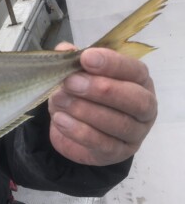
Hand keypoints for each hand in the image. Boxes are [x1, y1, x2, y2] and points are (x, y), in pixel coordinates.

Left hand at [48, 44, 156, 165]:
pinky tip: (60, 120)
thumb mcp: (76, 74)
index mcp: (138, 81)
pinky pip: (102, 144)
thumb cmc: (82, 95)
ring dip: (86, 111)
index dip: (112, 63)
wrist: (72, 130)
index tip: (86, 58)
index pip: (135, 70)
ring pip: (119, 123)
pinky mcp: (118, 153)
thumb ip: (72, 60)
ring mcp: (135, 133)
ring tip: (59, 101)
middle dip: (101, 89)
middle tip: (71, 83)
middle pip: (135, 99)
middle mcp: (144, 107)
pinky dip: (79, 131)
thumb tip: (64, 50)